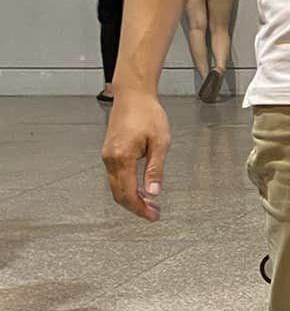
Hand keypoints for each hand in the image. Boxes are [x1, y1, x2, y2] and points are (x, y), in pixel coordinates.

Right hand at [103, 90, 171, 221]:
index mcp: (122, 157)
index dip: (140, 209)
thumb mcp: (160, 142)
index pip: (128, 194)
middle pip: (118, 194)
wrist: (133, 95)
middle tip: (153, 213)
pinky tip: (140, 188)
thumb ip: (156, 169)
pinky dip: (126, 187)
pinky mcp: (109, 152)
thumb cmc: (147, 113)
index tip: (153, 216)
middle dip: (135, 207)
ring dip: (131, 198)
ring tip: (150, 204)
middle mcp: (110, 159)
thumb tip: (154, 192)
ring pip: (115, 187)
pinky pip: (115, 177)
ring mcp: (107, 156)